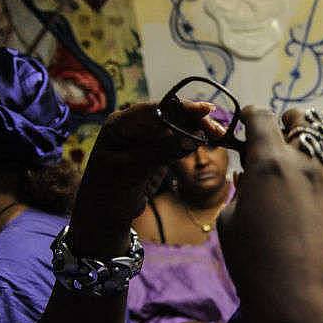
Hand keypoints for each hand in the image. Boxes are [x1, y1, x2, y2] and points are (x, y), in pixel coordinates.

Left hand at [70, 100, 221, 256]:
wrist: (104, 214)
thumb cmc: (108, 192)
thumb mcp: (132, 170)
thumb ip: (161, 152)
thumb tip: (194, 138)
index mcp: (120, 124)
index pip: (154, 110)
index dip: (180, 108)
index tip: (204, 110)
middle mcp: (134, 126)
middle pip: (169, 115)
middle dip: (194, 119)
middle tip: (217, 129)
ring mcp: (147, 138)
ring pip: (177, 127)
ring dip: (197, 129)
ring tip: (218, 135)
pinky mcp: (157, 150)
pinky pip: (178, 140)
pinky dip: (193, 140)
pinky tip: (207, 140)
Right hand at [218, 108, 322, 322]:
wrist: (300, 303)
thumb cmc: (253, 266)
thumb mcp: (231, 224)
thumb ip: (242, 192)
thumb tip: (250, 179)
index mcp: (269, 162)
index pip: (262, 118)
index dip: (252, 115)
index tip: (250, 119)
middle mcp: (305, 163)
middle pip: (303, 122)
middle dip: (290, 122)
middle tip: (283, 133)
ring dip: (321, 144)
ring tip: (313, 156)